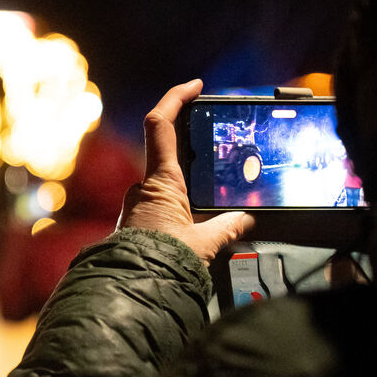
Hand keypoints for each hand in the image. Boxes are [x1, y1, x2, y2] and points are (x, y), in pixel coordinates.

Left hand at [117, 79, 254, 262]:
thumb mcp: (205, 243)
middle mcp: (144, 188)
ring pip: (166, 186)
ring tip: (211, 212)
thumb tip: (245, 220)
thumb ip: (228, 227)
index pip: (161, 125)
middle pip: (169, 156)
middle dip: (195, 159)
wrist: (130, 290)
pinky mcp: (135, 223)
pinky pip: (160, 207)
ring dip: (189, 193)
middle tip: (220, 166)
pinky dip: (179, 211)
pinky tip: (194, 229)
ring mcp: (136, 205)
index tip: (194, 86)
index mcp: (161, 181)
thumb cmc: (162, 263)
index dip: (176, 98)